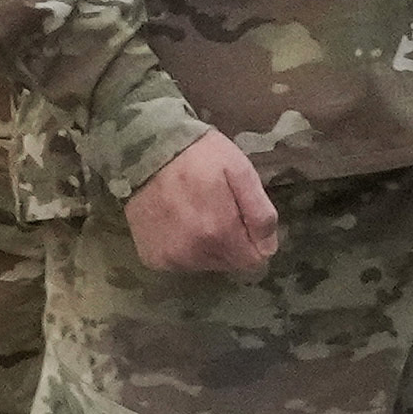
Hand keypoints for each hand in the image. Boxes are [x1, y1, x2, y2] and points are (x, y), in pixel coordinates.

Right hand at [126, 126, 284, 274]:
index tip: (243, 218)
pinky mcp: (152, 258)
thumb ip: (260, 213)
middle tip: (218, 209)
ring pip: (205, 264)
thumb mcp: (241, 171)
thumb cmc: (199, 156)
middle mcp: (193, 253)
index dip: (254, 241)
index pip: (253, 262)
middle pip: (229, 264)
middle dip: (232, 242)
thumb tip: (268, 248)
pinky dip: (184, 246)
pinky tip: (178, 222)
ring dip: (207, 244)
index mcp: (219, 233)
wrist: (144, 149)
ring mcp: (169, 258)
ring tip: (196, 212)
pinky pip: (180, 262)